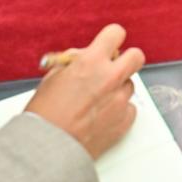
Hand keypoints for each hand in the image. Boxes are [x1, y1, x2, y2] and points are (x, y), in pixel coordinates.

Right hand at [26, 24, 145, 159]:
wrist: (48, 148)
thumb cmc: (45, 115)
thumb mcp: (53, 77)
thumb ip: (75, 62)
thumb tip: (85, 56)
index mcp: (91, 62)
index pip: (116, 34)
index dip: (112, 39)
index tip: (109, 45)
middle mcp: (110, 77)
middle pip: (136, 56)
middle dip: (127, 60)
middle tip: (114, 69)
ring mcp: (120, 100)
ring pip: (131, 85)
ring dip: (118, 89)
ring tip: (97, 101)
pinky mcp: (125, 121)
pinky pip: (130, 108)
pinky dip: (119, 111)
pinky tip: (101, 116)